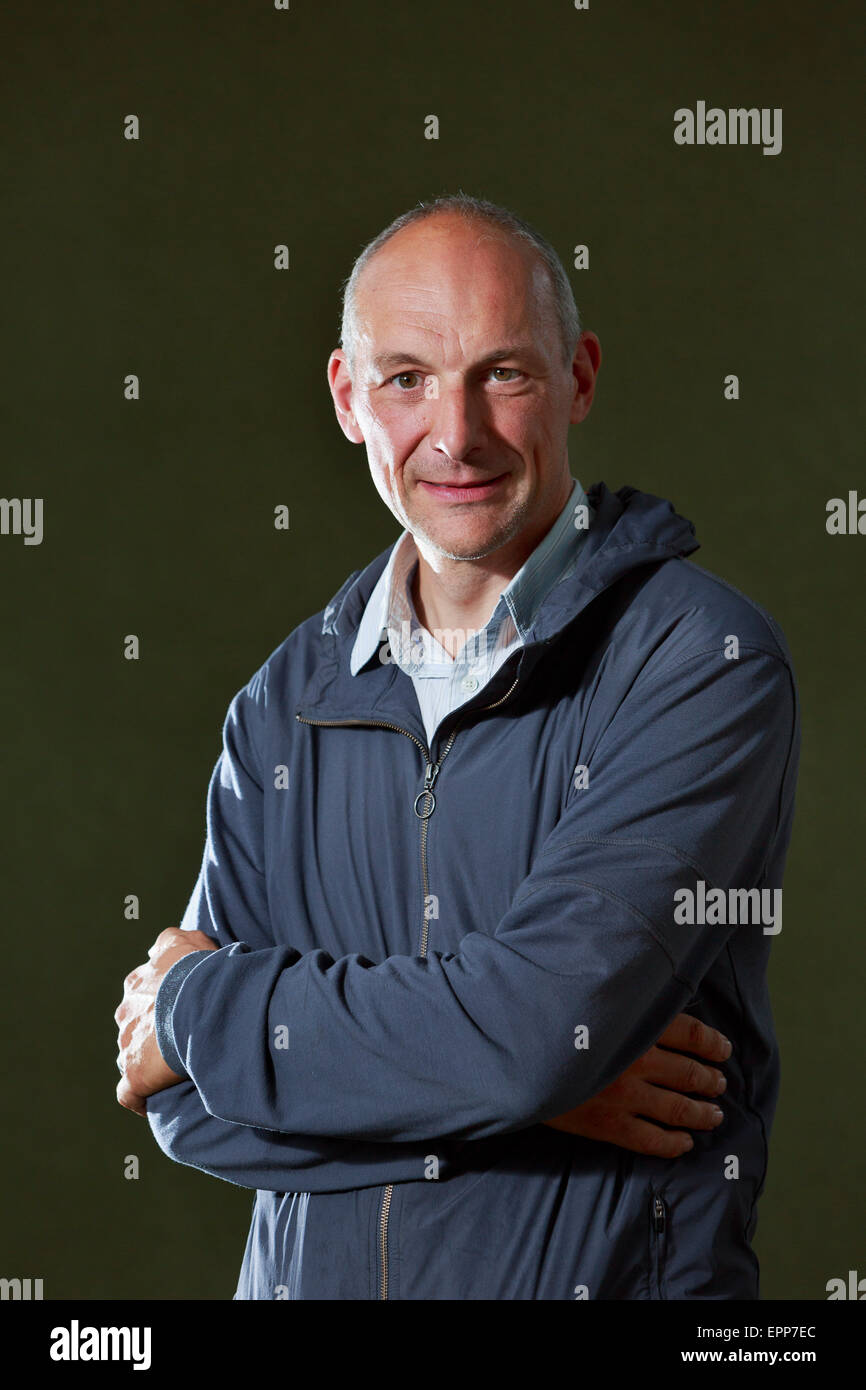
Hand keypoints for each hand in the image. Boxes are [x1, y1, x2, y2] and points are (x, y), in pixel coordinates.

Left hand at [115, 927, 218, 1116]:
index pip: (143, 995)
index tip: (182, 1011)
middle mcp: (126, 1013)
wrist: (201, 1002)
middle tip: (183, 1039)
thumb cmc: (199, 972)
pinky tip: (153, 1100)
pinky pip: (129, 1093)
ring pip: (132, 1056)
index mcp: (137, 984)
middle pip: (135, 1026)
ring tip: (176, 1068)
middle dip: (153, 1033)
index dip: (162, 1005)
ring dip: (149, 1062)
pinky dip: (139, 1097)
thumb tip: (160, 947)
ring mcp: (128, 1044)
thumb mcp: (188, 941)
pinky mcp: (134, 1074)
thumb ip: (173, 940)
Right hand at [544, 1013, 731, 1156]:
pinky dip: (674, 1143)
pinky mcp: (608, 1125)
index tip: (722, 1049)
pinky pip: (652, 1140)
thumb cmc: (552, 1023)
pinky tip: (684, 1142)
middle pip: (689, 1073)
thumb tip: (656, 1002)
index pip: (690, 1033)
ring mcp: (624, 1096)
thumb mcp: (591, 1000)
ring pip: (679, 1109)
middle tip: (719, 1084)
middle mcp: (636, 1061)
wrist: (515, 1058)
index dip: (712, 1043)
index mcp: (634, 1025)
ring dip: (701, 1113)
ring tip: (713, 1115)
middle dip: (710, 1081)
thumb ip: (624, 1004)